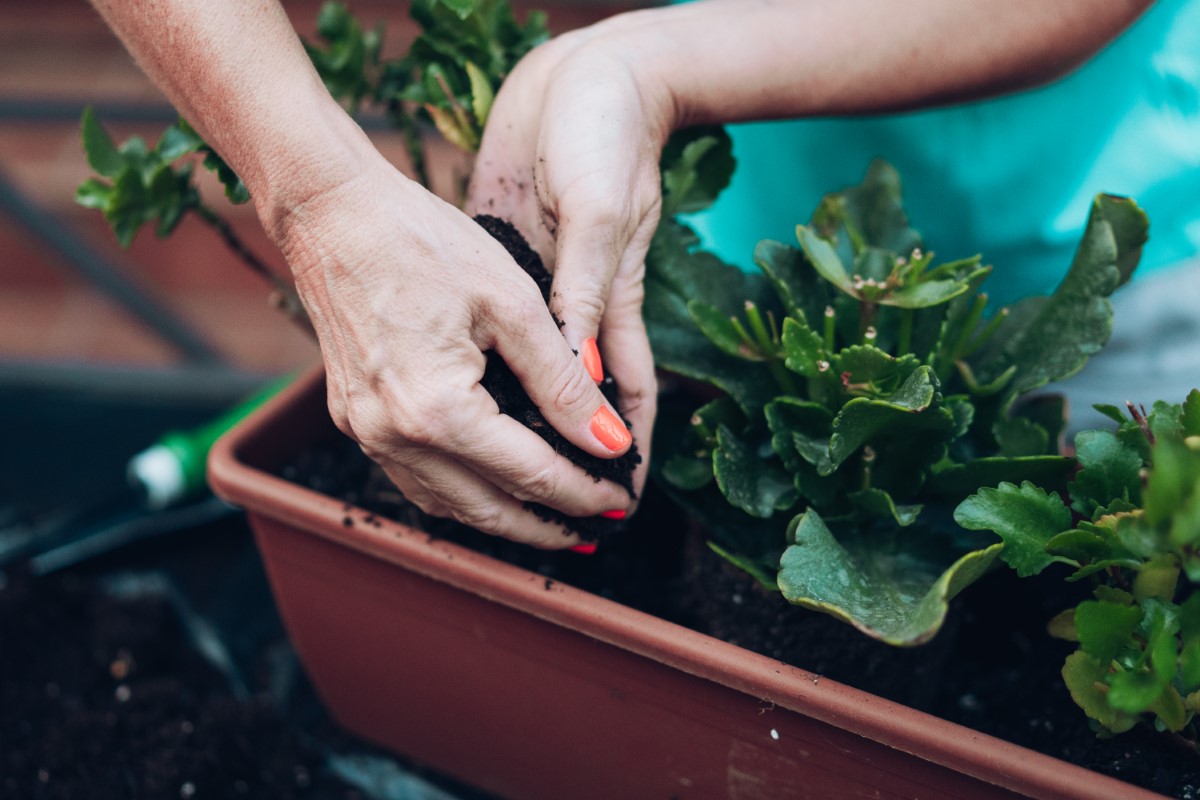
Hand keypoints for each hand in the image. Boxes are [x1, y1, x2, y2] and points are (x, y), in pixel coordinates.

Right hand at [273, 150, 636, 547]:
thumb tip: (609, 441)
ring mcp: (366, 432)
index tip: (621, 498)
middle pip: (486, 510)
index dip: (583, 493)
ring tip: (552, 518)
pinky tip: (491, 484)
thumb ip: (564, 383)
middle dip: (546, 526)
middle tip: (596, 526)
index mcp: (438, 411)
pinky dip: (460, 491)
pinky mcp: (354, 418)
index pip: (531, 476)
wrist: (330, 212)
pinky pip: (414, 478)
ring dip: (502, 517)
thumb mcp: (514, 305)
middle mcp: (393, 436)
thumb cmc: (423, 242)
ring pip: (446, 503)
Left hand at [467, 21, 677, 508]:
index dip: (628, 447)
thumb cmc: (600, 135)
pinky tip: (467, 398)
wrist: (576, 75)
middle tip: (567, 510)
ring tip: (516, 475)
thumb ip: (584, 296)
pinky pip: (500, 335)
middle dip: (579, 452)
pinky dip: (490, 369)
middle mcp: (579, 303)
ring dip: (533, 422)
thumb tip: (582, 383)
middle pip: (585, 397)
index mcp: (611, 297)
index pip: (628, 392)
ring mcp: (544, 286)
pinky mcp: (507, 264)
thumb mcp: (598, 215)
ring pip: (541, 376)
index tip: (619, 500)